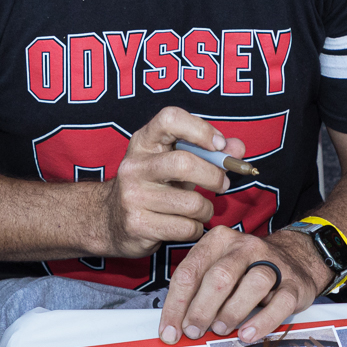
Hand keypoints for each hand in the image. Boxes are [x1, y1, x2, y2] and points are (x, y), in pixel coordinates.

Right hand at [95, 106, 239, 256]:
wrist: (109, 219)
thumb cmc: (152, 186)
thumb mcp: (175, 162)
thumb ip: (208, 152)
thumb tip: (238, 149)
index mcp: (143, 142)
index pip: (170, 118)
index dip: (200, 129)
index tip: (219, 146)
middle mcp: (134, 166)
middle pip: (184, 163)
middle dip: (213, 176)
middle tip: (223, 184)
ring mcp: (133, 196)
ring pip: (190, 204)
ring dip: (206, 209)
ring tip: (200, 210)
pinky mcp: (138, 225)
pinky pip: (186, 228)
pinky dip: (195, 228)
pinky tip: (186, 225)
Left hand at [156, 225, 323, 345]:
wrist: (295, 258)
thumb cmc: (246, 269)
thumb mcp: (218, 270)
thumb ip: (197, 292)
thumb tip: (177, 326)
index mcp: (218, 241)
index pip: (190, 271)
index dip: (176, 304)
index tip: (170, 330)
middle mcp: (245, 247)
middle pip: (220, 276)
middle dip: (202, 308)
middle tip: (193, 331)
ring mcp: (272, 263)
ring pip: (252, 283)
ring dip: (232, 312)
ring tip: (220, 330)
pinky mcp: (294, 283)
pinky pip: (280, 302)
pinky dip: (262, 321)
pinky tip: (247, 334)